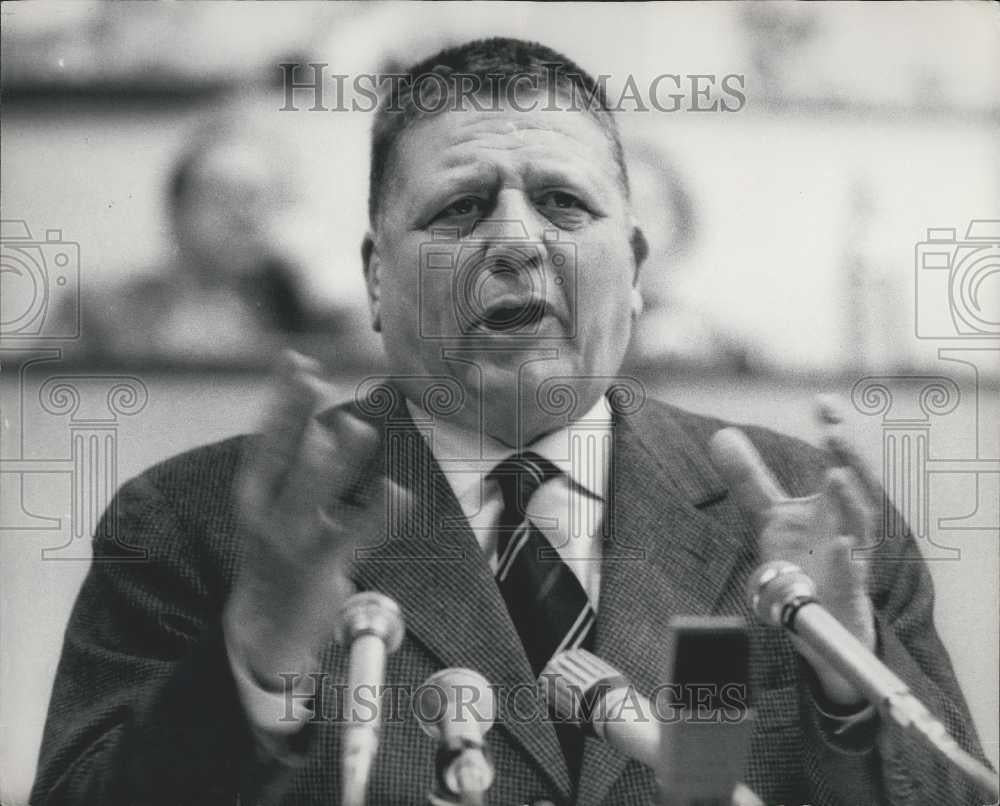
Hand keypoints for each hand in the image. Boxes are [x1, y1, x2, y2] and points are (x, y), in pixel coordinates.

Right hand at [223, 351, 400, 686]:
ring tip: (358, 429)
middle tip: (312, 375)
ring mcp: (291, 541)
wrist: (264, 634)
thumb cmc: (277, 559)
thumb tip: (326, 424)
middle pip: (283, 455)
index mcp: (255, 495)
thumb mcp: (277, 509)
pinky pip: (354, 534)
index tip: (294, 359)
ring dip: (336, 459)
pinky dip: (379, 514)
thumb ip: (301, 468)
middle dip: (295, 413)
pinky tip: (399, 493)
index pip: (267, 436)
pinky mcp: (319, 567)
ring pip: (313, 490)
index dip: (281, 397)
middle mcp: (267, 513)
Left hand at [710, 399, 876, 705]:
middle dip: (850, 459)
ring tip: (835, 474)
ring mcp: (851, 561)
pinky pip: (851, 577)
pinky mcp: (846, 594)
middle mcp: (848, 527)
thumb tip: (721, 435)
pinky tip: (839, 545)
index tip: (823, 403)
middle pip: (859, 488)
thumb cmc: (802, 561)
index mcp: (834, 505)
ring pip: (860, 529)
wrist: (817, 618)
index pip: (841, 461)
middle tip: (834, 431)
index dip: (836, 432)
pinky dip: (847, 561)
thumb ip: (749, 477)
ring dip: (851, 501)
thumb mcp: (770, 515)